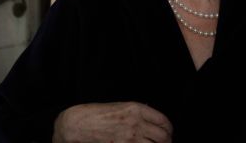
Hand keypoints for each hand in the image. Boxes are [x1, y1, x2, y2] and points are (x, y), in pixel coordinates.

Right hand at [53, 102, 172, 142]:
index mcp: (136, 109)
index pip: (164, 121)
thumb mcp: (120, 107)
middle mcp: (136, 123)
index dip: (169, 130)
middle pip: (163, 137)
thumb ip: (137, 113)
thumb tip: (152, 121)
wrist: (77, 124)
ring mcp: (130, 139)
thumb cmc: (96, 114)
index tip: (167, 134)